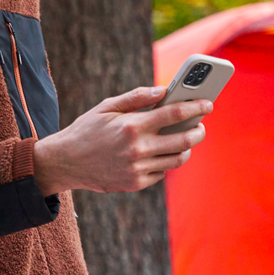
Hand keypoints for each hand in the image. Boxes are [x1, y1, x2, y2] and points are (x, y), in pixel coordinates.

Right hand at [32, 86, 211, 195]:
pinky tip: (161, 152)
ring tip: (185, 139)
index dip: (196, 107)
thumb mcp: (106, 107)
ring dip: (187, 148)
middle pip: (184, 140)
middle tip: (201, 125)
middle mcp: (137, 149)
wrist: (65, 162)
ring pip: (177, 159)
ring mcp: (137, 169)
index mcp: (131, 126)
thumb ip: (136, 97)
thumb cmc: (86, 130)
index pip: (175, 114)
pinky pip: (162, 172)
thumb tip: (163, 90)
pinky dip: (166, 161)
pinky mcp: (135, 183)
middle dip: (199, 130)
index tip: (208, 103)